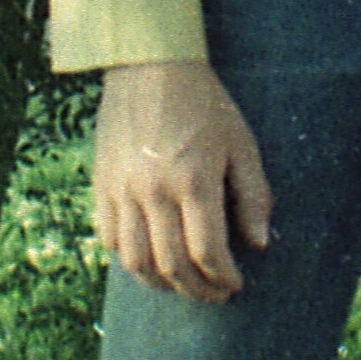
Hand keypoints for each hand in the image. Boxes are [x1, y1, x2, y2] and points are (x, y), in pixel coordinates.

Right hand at [93, 59, 274, 302]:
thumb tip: (258, 243)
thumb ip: (253, 195)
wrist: (148, 65)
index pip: (209, 252)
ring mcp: (123, 190)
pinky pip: (110, 238)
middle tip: (214, 294)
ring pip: (136, 261)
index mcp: (194, 181)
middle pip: (173, 265)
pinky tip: (150, 260)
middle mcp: (154, 191)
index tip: (235, 284)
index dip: (224, 278)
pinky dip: (129, 259)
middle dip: (197, 290)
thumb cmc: (203, 103)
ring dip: (161, 283)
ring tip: (182, 285)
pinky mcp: (102, 185)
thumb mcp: (240, 143)